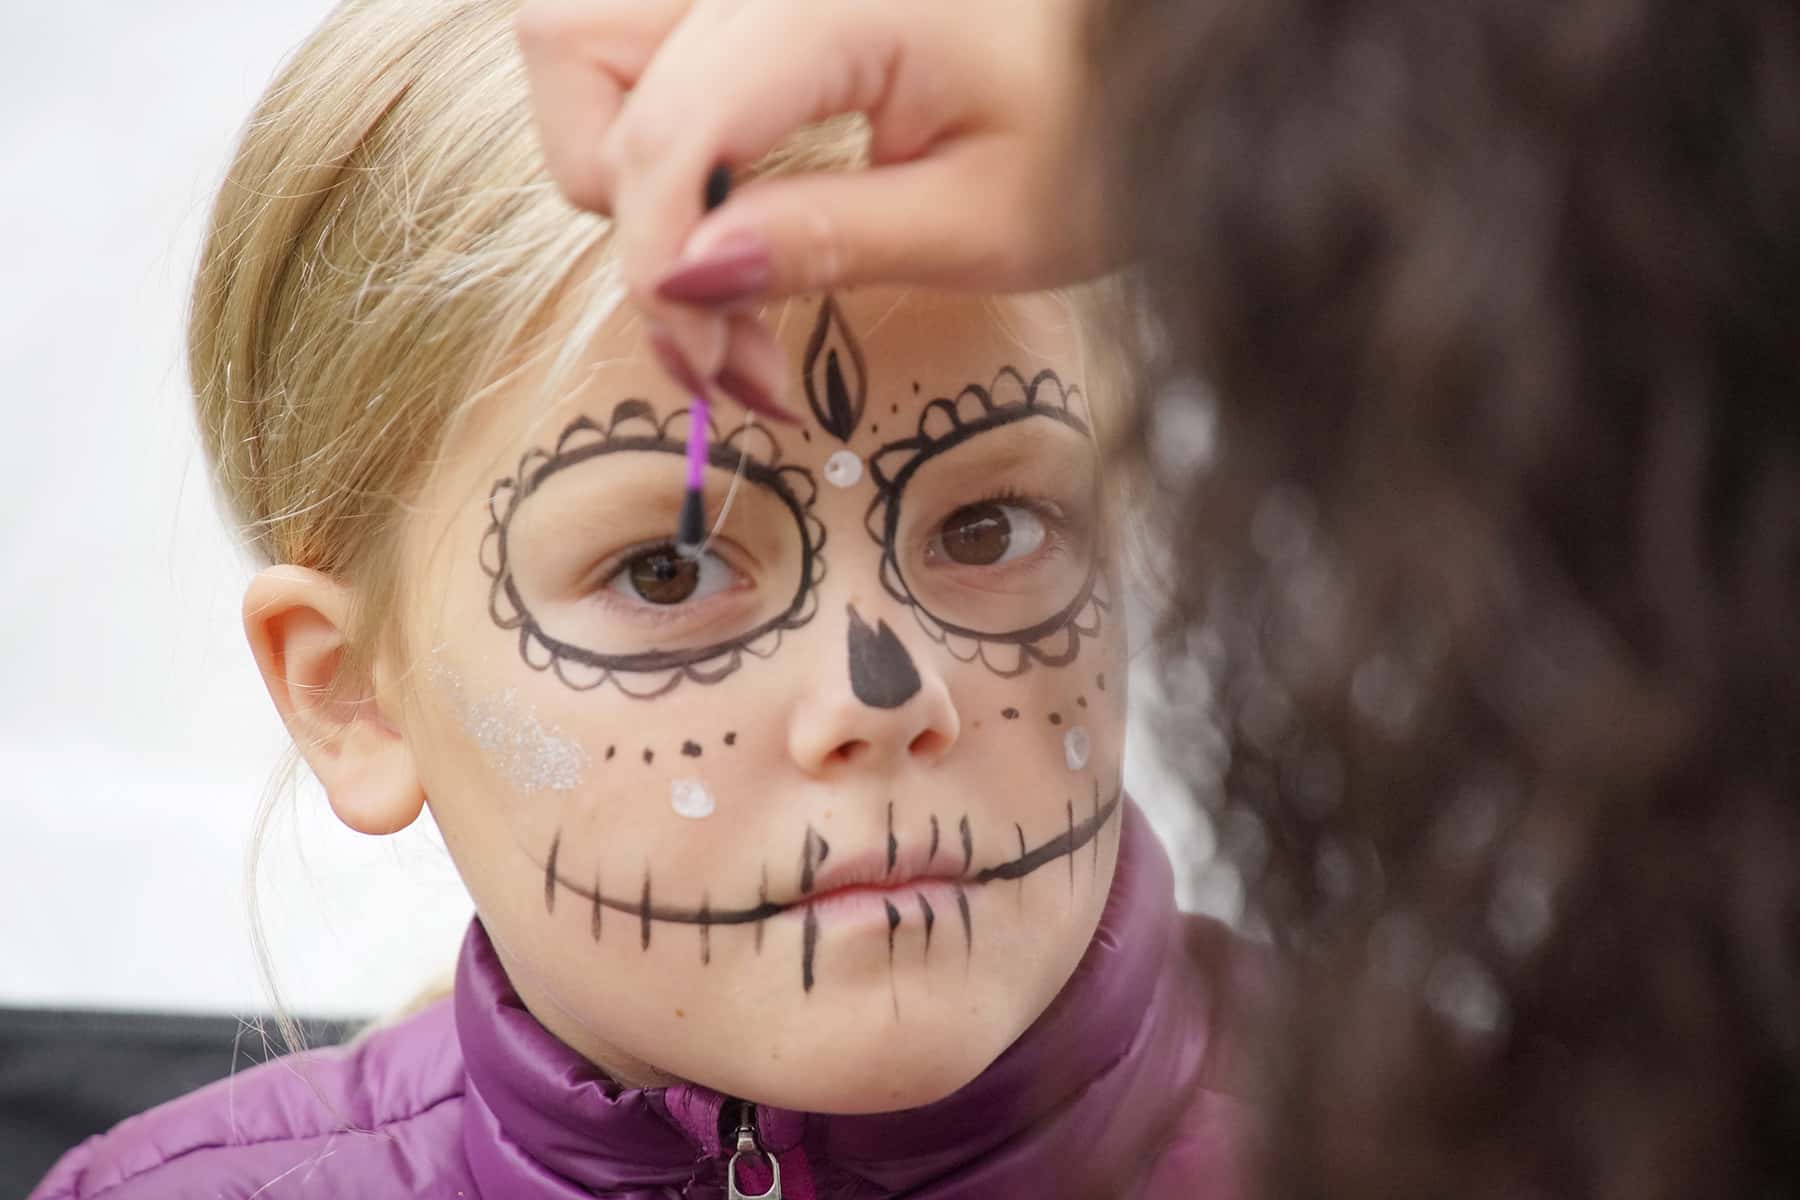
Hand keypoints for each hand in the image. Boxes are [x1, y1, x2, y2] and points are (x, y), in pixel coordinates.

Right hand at [515, 0, 1107, 416]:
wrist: (1164, 44)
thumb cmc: (1107, 124)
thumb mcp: (988, 216)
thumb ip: (826, 239)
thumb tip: (684, 281)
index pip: (667, 124)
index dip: (660, 260)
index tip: (717, 361)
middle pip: (574, 53)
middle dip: (621, 210)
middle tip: (721, 333)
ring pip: (588, 44)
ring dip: (623, 169)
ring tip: (726, 278)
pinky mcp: (762, 0)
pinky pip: (649, 53)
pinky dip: (665, 145)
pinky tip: (738, 224)